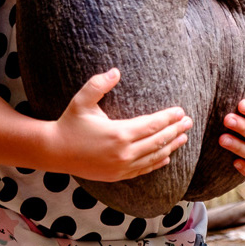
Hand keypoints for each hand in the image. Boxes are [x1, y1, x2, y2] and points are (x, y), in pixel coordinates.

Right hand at [48, 69, 192, 181]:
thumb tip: (116, 71)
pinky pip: (144, 169)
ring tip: (183, 137)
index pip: (152, 125)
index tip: (180, 111)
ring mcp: (122, 166)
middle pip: (158, 141)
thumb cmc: (69, 123)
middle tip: (189, 122)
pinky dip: (157, 162)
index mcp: (119, 133)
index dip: (168, 118)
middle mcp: (124, 152)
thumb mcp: (81, 101)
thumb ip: (98, 84)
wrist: (55, 151)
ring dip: (171, 146)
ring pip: (154, 156)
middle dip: (175, 130)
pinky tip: (166, 157)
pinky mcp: (118, 175)